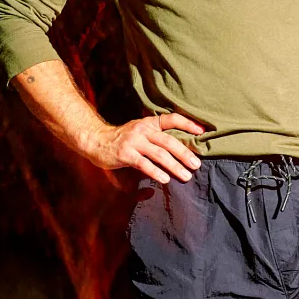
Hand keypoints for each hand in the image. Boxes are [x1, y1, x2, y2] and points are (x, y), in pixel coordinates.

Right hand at [90, 112, 204, 182]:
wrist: (96, 140)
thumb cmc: (123, 139)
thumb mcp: (140, 132)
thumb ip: (157, 138)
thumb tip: (180, 150)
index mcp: (149, 123)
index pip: (171, 119)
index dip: (187, 123)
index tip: (202, 131)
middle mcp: (143, 130)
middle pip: (168, 141)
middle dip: (185, 153)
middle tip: (197, 164)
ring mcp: (133, 142)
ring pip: (159, 154)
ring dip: (174, 166)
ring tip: (186, 176)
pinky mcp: (125, 154)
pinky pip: (143, 164)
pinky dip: (156, 172)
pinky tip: (165, 179)